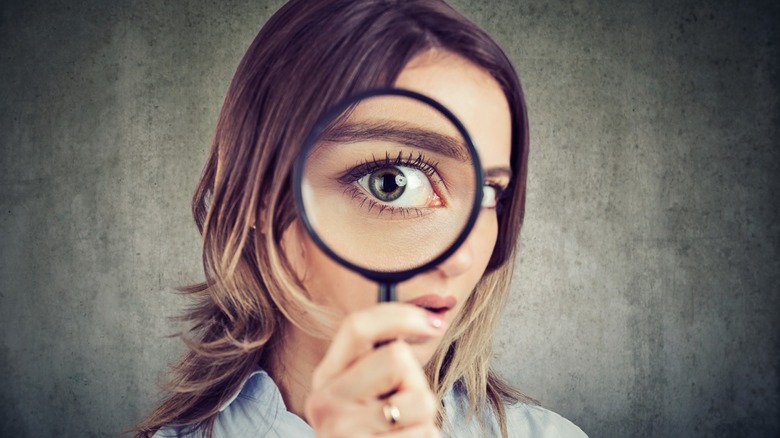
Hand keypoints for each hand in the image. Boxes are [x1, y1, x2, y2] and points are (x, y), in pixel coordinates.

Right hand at [305, 303, 446, 436]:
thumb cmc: (373, 435)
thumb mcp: (364, 395)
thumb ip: (381, 360)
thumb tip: (431, 318)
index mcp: (326, 378)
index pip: (357, 326)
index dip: (401, 315)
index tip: (434, 323)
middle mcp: (327, 404)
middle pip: (396, 358)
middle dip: (415, 380)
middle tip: (402, 404)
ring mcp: (345, 434)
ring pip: (421, 400)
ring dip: (425, 419)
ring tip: (404, 433)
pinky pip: (427, 435)